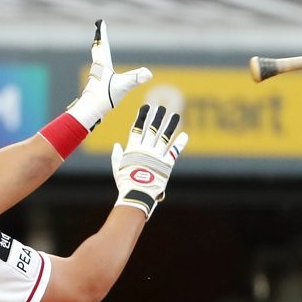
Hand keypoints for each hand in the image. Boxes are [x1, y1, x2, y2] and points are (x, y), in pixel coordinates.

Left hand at [66, 19, 151, 129]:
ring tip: (101, 51)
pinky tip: (104, 75)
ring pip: (97, 63)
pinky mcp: (96, 88)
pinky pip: (99, 74)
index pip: (102, 45)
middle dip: (99, 43)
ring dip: (99, 55)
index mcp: (103, 65)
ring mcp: (96, 79)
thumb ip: (137, 78)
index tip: (100, 23)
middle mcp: (97, 69)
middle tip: (98, 34)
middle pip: (97, 52)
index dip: (102, 34)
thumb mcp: (124, 86)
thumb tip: (148, 73)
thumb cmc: (104, 97)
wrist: (90, 111)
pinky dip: (102, 69)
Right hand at [111, 103, 188, 219]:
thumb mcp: (117, 168)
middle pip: (152, 129)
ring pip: (164, 136)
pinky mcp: (166, 164)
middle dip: (156, 117)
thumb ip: (117, 156)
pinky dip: (179, 143)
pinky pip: (174, 152)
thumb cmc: (125, 183)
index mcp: (133, 149)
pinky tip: (184, 135)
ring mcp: (156, 156)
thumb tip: (117, 145)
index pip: (137, 128)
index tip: (145, 108)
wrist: (137, 194)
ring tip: (174, 115)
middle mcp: (146, 149)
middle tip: (160, 107)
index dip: (142, 117)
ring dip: (170, 125)